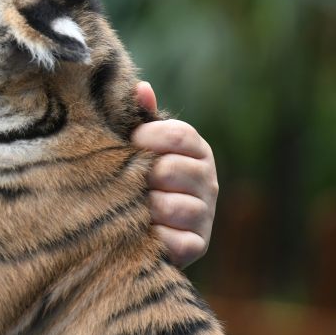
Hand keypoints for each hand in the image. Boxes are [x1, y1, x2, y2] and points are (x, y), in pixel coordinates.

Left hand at [132, 82, 218, 267]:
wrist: (137, 229)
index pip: (177, 134)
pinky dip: (153, 237)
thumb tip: (141, 88)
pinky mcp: (197, 246)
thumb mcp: (138, 145)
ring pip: (171, 206)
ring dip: (143, 208)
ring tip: (131, 208)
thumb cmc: (136, 176)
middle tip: (127, 182)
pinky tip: (142, 233)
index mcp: (196, 150)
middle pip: (170, 169)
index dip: (146, 138)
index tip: (129, 145)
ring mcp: (205, 215)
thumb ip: (140, 117)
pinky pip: (175, 240)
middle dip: (141, 177)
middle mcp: (208, 180)